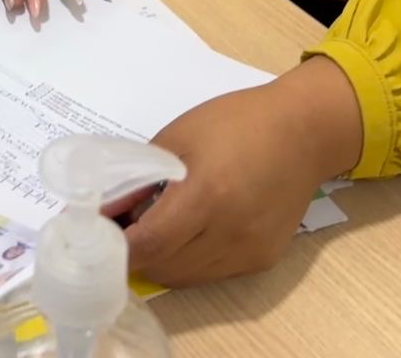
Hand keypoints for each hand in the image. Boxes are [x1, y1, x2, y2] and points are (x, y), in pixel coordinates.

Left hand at [121, 58, 362, 285]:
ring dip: (161, 261)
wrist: (303, 131)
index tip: (97, 236)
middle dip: (135, 254)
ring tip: (151, 230)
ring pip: (186, 277)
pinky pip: (212, 273)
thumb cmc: (236, 122)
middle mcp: (230, 232)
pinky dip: (189, 261)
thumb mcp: (178, 138)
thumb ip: (139, 179)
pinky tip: (187, 233)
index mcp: (207, 195)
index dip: (117, 248)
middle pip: (164, 267)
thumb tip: (107, 212)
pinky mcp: (262, 259)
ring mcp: (249, 251)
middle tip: (120, 230)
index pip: (148, 244)